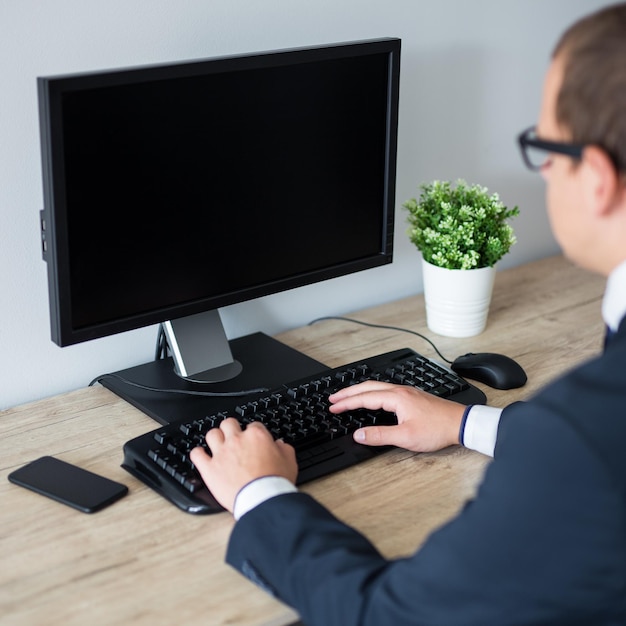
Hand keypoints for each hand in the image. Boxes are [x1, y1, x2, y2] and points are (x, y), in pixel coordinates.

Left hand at [190, 418, 297, 512]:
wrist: (261, 499)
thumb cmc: (275, 482)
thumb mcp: (289, 462)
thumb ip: (284, 449)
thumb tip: (279, 444)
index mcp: (257, 436)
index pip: (253, 425)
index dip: (254, 432)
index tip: (254, 439)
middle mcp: (237, 441)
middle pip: (228, 423)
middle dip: (231, 428)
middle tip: (233, 436)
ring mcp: (221, 454)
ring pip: (212, 434)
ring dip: (215, 438)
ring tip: (217, 444)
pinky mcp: (210, 469)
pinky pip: (196, 455)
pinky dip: (197, 453)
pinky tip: (201, 455)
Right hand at [328, 381, 465, 451]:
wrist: (461, 423)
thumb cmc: (437, 429)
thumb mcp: (406, 437)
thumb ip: (380, 435)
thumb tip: (359, 435)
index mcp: (396, 397)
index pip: (364, 398)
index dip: (346, 403)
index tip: (333, 407)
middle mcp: (400, 390)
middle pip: (367, 387)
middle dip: (348, 392)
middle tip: (333, 398)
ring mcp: (407, 391)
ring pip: (376, 386)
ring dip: (359, 391)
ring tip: (347, 396)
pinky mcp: (412, 396)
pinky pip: (385, 389)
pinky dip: (371, 392)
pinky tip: (372, 398)